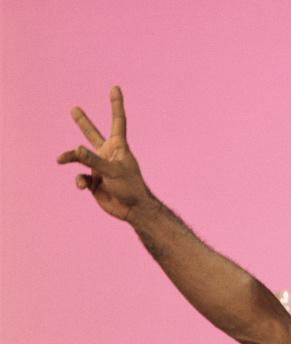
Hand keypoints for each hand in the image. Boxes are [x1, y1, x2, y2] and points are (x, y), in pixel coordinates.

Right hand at [56, 86, 150, 221]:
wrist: (132, 210)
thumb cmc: (130, 187)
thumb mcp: (112, 171)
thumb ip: (93, 160)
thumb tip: (75, 149)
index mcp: (118, 147)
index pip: (117, 121)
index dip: (116, 104)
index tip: (115, 87)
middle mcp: (108, 154)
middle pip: (92, 134)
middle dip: (83, 123)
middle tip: (74, 109)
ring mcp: (99, 168)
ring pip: (79, 157)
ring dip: (70, 157)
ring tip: (60, 159)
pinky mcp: (94, 181)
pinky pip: (80, 177)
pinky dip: (79, 181)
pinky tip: (83, 187)